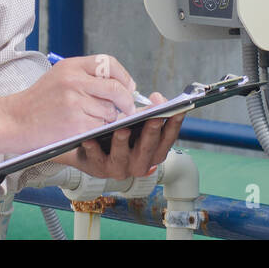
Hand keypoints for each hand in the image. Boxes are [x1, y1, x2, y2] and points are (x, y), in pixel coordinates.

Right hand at [4, 55, 137, 152]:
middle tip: (127, 108)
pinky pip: (100, 127)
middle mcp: (74, 81)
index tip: (127, 87)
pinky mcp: (75, 124)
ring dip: (108, 118)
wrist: (14, 120)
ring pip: (110, 111)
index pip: (109, 63)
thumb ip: (87, 76)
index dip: (123, 76)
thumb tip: (120, 85)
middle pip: (116, 88)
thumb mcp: (59, 77)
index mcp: (71, 66)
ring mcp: (75, 102)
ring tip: (91, 118)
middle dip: (126, 101)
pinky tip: (84, 128)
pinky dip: (97, 130)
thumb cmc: (37, 102)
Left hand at [53, 91, 185, 180]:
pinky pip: (96, 159)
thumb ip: (150, 111)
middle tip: (155, 117)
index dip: (174, 125)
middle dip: (152, 132)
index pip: (168, 140)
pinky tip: (90, 139)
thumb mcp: (137, 123)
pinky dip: (93, 150)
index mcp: (153, 152)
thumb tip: (160, 99)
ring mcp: (119, 168)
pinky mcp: (98, 169)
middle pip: (148, 149)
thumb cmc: (118, 132)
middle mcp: (139, 164)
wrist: (90, 148)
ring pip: (122, 157)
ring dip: (122, 143)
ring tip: (122, 128)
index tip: (179, 110)